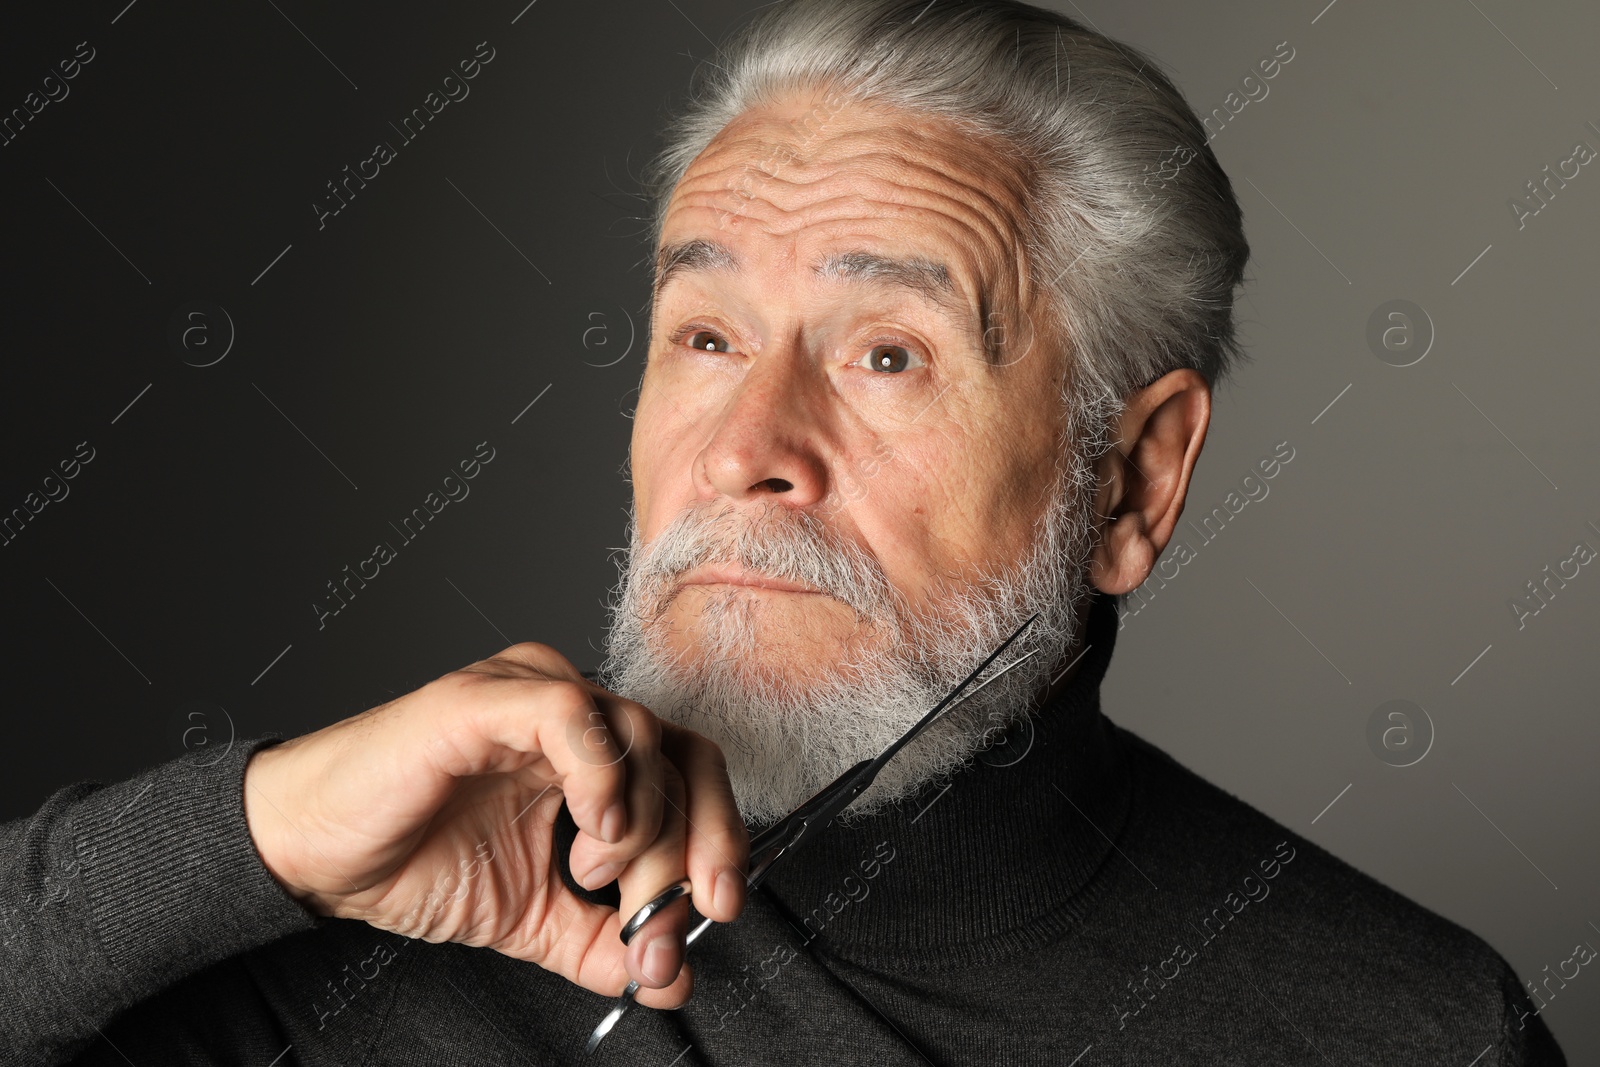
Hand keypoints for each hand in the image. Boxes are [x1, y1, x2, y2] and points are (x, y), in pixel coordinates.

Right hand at [241, 641, 748, 1006]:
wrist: (317, 854)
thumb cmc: (412, 858)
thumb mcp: (532, 916)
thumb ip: (602, 941)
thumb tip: (670, 977)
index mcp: (591, 754)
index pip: (690, 772)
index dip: (720, 836)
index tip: (718, 907)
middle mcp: (572, 713)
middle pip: (680, 756)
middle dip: (689, 846)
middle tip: (658, 913)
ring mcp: (532, 693)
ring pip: (640, 735)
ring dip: (640, 820)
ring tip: (592, 869)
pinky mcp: (486, 696)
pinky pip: (573, 713)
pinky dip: (601, 774)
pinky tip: (593, 829)